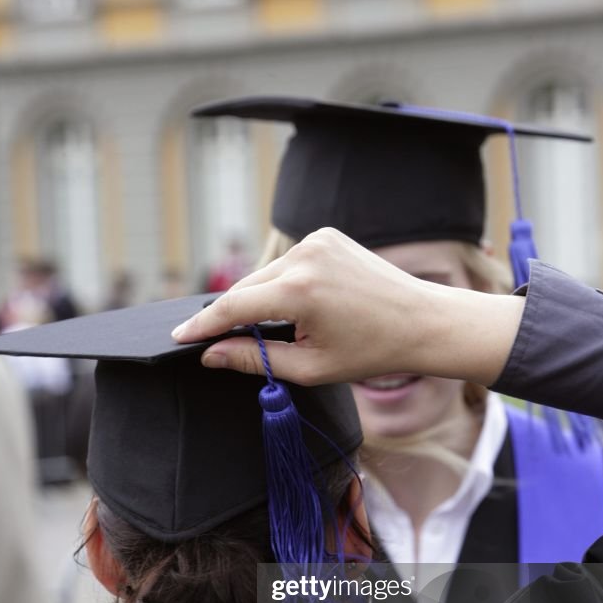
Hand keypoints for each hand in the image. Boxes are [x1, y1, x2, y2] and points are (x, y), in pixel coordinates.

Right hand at [172, 227, 522, 385]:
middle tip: (227, 345)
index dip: (203, 326)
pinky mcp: (326, 235)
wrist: (423, 323)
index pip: (233, 307)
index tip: (179, 338)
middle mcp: (304, 255)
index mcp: (300, 290)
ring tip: (284, 329)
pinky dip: (283, 284)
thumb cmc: (372, 352)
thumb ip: (255, 360)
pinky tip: (302, 306)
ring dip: (261, 299)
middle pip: (247, 289)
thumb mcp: (311, 367)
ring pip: (265, 274)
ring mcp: (317, 239)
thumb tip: (211, 354)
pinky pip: (288, 263)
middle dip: (235, 316)